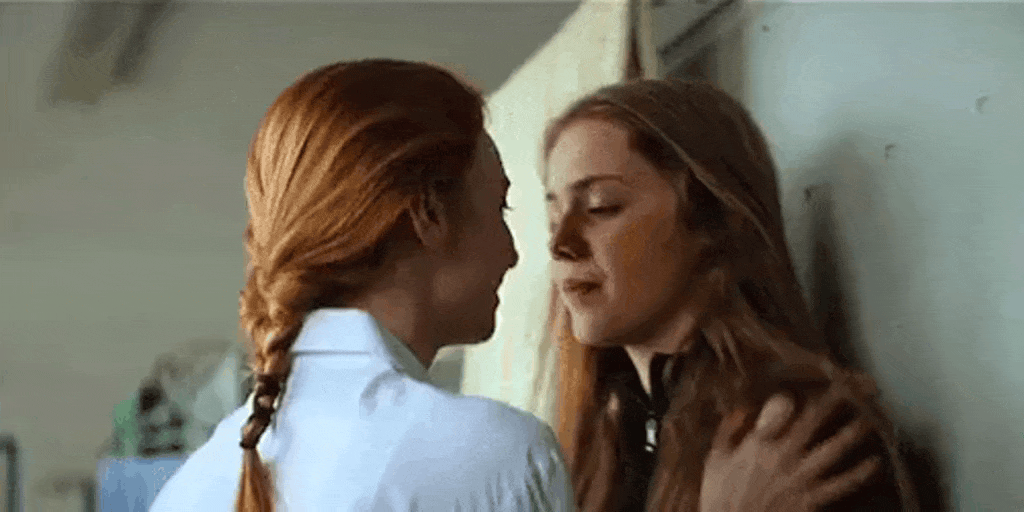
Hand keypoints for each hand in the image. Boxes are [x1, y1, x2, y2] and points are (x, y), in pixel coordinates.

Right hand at [699, 389, 881, 511]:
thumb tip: (744, 407)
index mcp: (759, 442)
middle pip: (814, 421)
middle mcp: (784, 455)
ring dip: (853, 433)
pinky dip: (860, 473)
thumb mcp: (715, 458)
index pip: (782, 407)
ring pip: (834, 449)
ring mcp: (801, 477)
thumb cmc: (720, 496)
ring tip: (869, 419)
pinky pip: (842, 484)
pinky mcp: (812, 500)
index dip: (797, 392)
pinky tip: (874, 463)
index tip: (802, 385)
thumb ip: (730, 430)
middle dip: (834, 402)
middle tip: (853, 387)